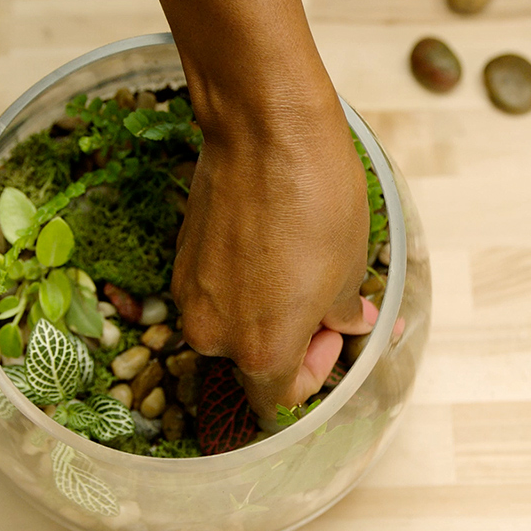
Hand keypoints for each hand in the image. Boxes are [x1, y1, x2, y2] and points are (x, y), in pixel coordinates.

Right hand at [172, 100, 372, 417]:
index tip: (332, 336)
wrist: (265, 129)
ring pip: (232, 326)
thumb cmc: (317, 200)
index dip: (314, 375)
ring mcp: (191, 296)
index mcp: (261, 350)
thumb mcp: (350, 266)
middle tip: (323, 303)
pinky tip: (271, 247)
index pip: (280, 400)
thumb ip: (343, 312)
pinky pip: (215, 292)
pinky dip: (242, 284)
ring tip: (299, 269)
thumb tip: (350, 324)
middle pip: (253, 363)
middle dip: (291, 343)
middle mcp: (215, 334)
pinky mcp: (180, 259)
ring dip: (265, 313)